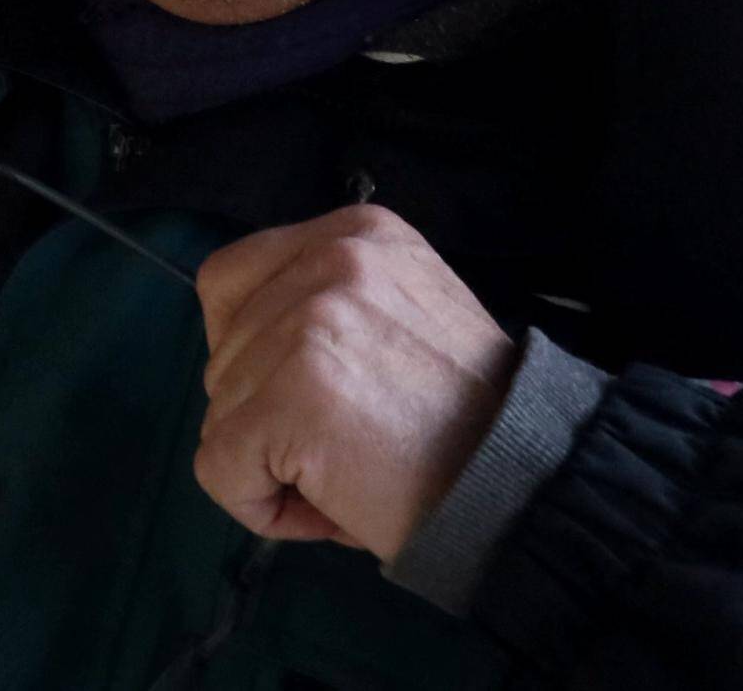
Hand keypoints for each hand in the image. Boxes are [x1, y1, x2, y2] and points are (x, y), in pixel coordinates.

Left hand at [191, 206, 521, 562]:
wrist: (522, 481)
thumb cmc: (465, 419)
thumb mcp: (401, 313)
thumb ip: (326, 306)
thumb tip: (240, 353)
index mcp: (357, 232)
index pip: (231, 280)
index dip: (247, 353)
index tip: (304, 396)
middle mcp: (331, 259)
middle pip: (222, 352)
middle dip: (265, 416)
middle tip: (346, 449)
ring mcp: (307, 323)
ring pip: (220, 413)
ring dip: (270, 463)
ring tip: (350, 475)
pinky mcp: (291, 396)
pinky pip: (220, 469)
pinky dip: (259, 506)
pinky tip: (326, 511)